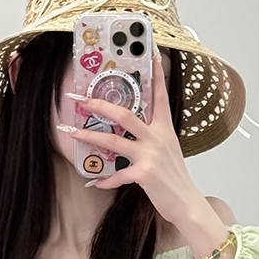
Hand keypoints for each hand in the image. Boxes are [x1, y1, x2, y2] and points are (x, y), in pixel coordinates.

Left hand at [57, 52, 203, 228]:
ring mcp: (150, 155)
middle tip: (81, 99)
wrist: (186, 203)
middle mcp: (158, 137)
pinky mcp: (144, 174)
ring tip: (72, 132)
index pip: (160, 96)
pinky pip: (117, 175)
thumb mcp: (167, 150)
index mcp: (165, 128)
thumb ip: (151, 137)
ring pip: (113, 141)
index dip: (157, 75)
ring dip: (90, 136)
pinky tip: (95, 183)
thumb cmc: (174, 177)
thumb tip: (131, 132)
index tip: (152, 55)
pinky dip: (105, 180)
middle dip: (99, 105)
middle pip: (125, 114)